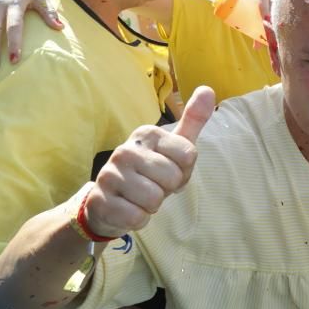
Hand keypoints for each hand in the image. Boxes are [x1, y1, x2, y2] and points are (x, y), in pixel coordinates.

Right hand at [84, 87, 214, 238]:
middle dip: (168, 189)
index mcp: (147, 133)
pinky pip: (136, 217)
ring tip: (140, 197)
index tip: (170, 169)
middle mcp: (125, 149)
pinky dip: (138, 219)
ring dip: (152, 205)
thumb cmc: (149, 171)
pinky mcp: (100, 201)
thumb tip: (208, 89)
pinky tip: (128, 209)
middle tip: (154, 186)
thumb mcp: (174, 146)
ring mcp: (109, 174)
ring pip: (153, 199)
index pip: (189, 156)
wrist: (108, 201)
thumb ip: (192, 120)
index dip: (184, 171)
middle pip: (172, 178)